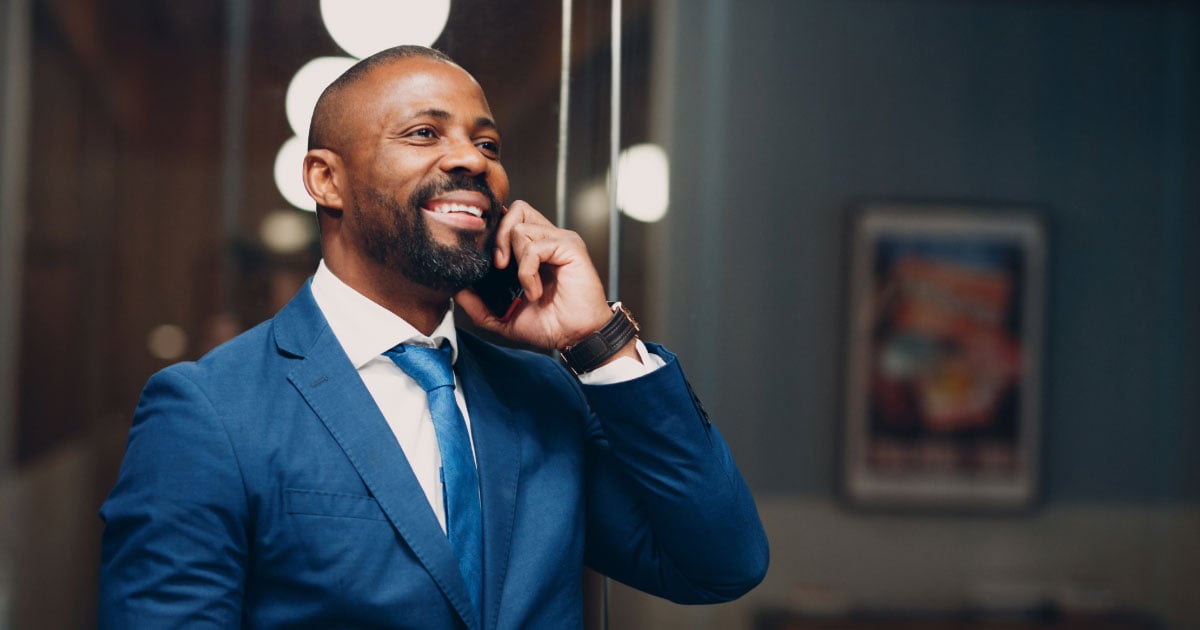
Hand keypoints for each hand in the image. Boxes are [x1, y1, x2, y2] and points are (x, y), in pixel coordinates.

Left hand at [456, 201, 613, 350]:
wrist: (577, 337)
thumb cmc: (551, 325)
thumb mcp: (505, 318)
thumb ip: (480, 306)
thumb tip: (456, 292)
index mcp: (535, 249)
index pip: (511, 220)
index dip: (495, 232)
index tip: (485, 259)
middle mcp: (548, 239)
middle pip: (517, 209)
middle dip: (500, 235)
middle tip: (498, 266)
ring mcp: (560, 241)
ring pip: (521, 226)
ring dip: (516, 261)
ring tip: (525, 287)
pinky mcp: (570, 247)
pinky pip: (534, 247)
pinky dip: (528, 272)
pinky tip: (535, 291)